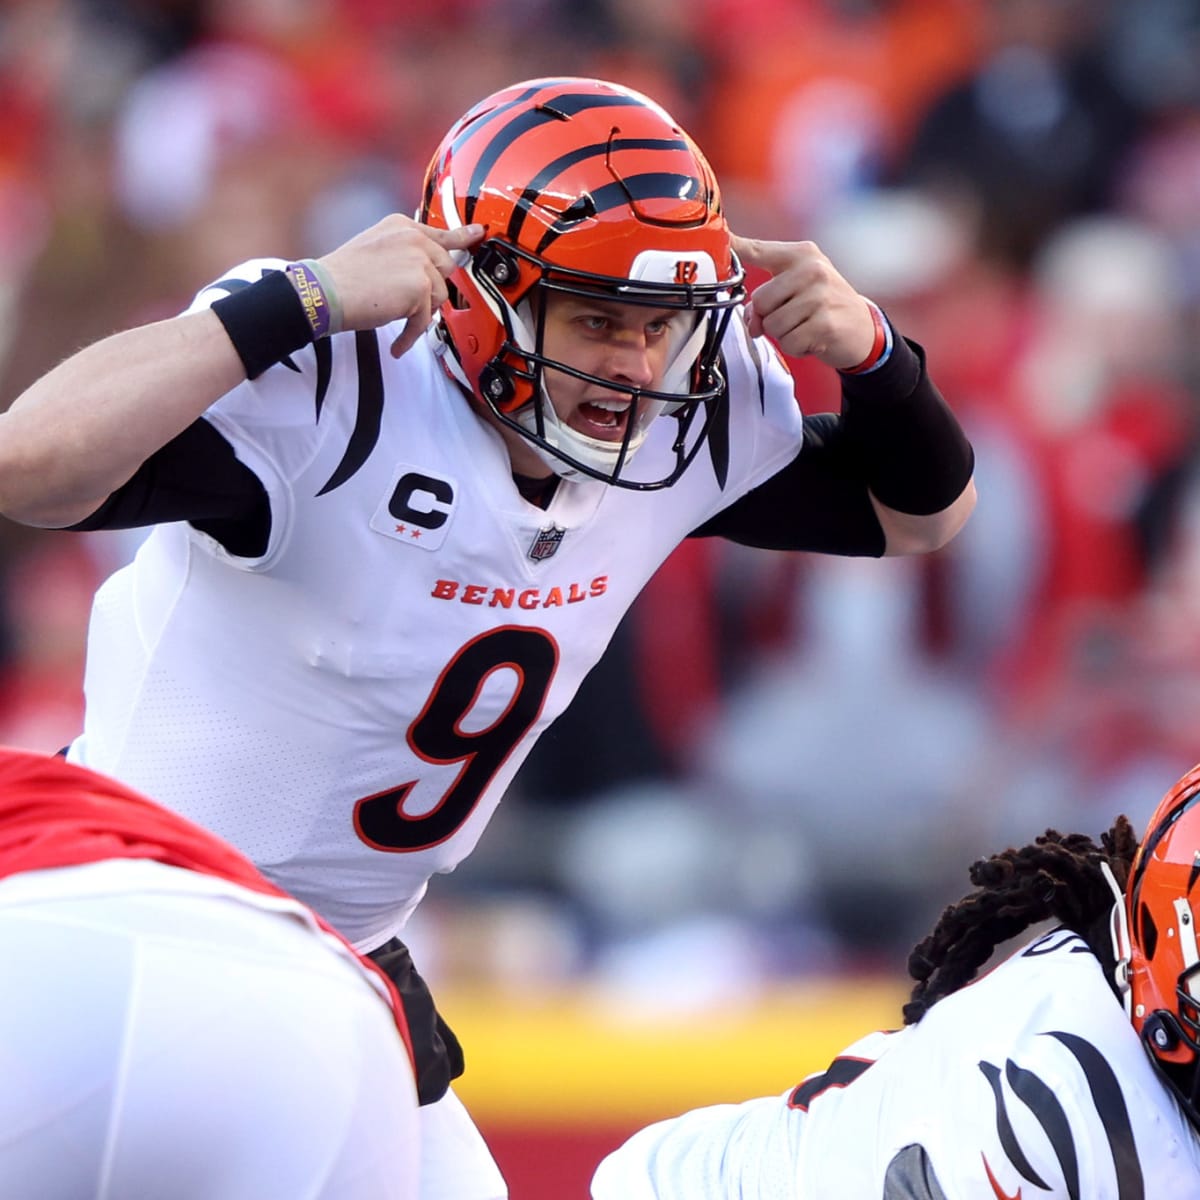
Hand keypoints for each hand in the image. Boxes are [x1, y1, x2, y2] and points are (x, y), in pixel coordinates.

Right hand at [315, 215, 485, 357]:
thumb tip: (429, 271)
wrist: (324, 292)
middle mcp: (414, 238)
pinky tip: (399, 344)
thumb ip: (405, 253)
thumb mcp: (377, 250)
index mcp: (402, 226)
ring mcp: (419, 261)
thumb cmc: (342, 278)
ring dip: (420, 313)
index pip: (441, 233)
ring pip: (439, 296)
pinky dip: (411, 335)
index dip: (462, 237)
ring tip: (395, 318)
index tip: (478, 234)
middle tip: (411, 304)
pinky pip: (426, 319)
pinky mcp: (420, 287)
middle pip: (445, 269)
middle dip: (431, 290)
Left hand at [730, 234, 875, 369]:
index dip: (736, 246)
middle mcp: (812, 269)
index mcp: (801, 255)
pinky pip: (788, 343)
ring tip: (804, 326)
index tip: (722, 237)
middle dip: (768, 316)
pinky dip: (796, 347)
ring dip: (783, 334)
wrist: (862, 327)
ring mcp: (820, 296)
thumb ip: (768, 297)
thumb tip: (751, 320)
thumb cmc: (823, 305)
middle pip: (759, 300)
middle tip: (791, 316)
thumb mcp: (798, 288)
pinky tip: (812, 337)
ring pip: (772, 325)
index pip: (760, 250)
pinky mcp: (825, 323)